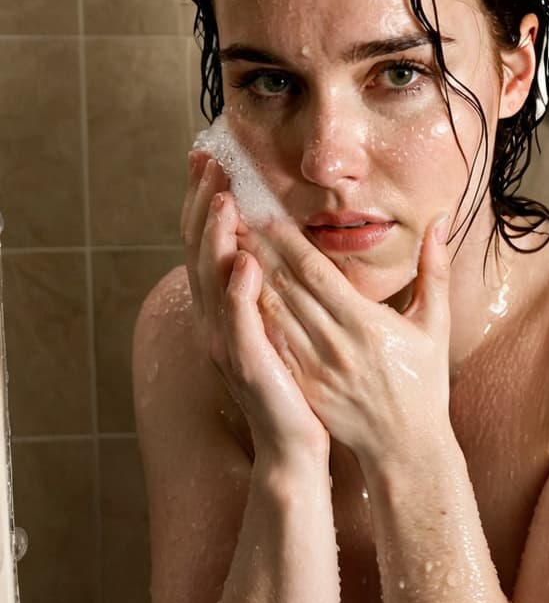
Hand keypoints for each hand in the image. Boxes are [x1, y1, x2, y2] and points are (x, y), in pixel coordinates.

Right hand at [180, 152, 328, 463]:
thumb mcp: (281, 324)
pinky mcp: (246, 365)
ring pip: (211, 281)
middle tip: (211, 163)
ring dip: (215, 240)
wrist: (295, 443)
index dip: (202, 199)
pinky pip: (237, 325)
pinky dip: (237, 294)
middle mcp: (215, 319)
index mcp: (224, 306)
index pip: (207, 241)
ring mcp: (226, 342)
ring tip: (224, 201)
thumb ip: (274, 282)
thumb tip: (277, 239)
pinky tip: (246, 264)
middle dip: (203, 204)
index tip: (208, 159)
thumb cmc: (295, 383)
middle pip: (198, 251)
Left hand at [235, 213, 452, 470]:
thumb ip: (435, 270)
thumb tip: (438, 221)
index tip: (270, 216)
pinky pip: (274, 345)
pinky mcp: (304, 387)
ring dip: (249, 279)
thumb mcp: (436, 324)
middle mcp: (337, 345)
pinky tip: (240, 295)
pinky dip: (255, 318)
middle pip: (288, 289)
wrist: (406, 445)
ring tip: (231, 248)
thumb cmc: (424, 381)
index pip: (317, 273)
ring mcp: (316, 369)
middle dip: (260, 250)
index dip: (289, 243)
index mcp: (367, 325)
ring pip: (274, 315)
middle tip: (237, 218)